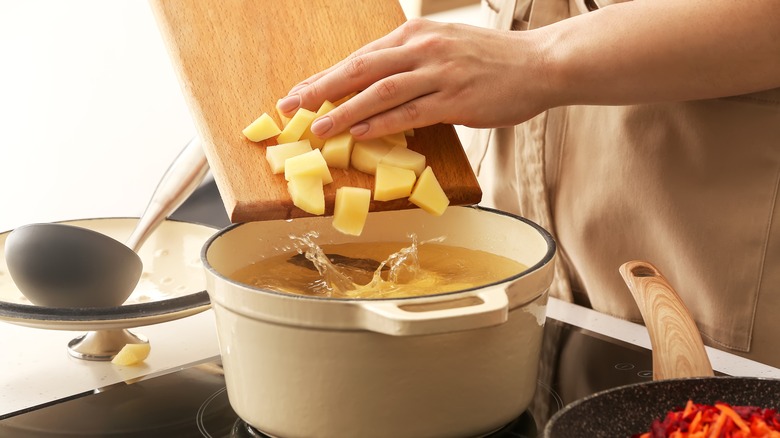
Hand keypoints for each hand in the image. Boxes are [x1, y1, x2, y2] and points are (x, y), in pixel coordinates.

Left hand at [276, 18, 552, 139]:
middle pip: (361, 68)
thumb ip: (412, 63)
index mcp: (416, 35)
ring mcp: (439, 73)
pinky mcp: (455, 99)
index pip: (362, 57)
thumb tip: (379, 88)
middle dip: (321, 88)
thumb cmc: (493, 60)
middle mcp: (422, 48)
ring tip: (317, 127)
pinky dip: (381, 123)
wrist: (540, 64)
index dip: (326, 75)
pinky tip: (358, 133)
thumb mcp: (446, 47)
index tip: (300, 91)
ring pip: (379, 91)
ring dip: (344, 110)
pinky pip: (409, 113)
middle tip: (292, 105)